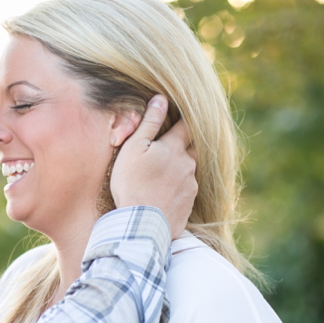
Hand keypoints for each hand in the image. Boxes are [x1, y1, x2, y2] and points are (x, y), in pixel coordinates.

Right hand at [110, 95, 196, 238]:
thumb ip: (149, 123)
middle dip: (181, 147)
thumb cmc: (132, 183)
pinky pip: (185, 191)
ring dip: (178, 170)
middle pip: (190, 149)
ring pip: (188, 171)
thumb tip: (161, 99)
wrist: (142, 224)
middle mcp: (188, 164)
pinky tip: (161, 195)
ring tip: (158, 178)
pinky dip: (176, 190)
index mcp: (175, 148)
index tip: (177, 120)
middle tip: (163, 151)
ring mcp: (191, 186)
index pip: (186, 126)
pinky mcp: (189, 204)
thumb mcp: (134, 148)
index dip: (182, 121)